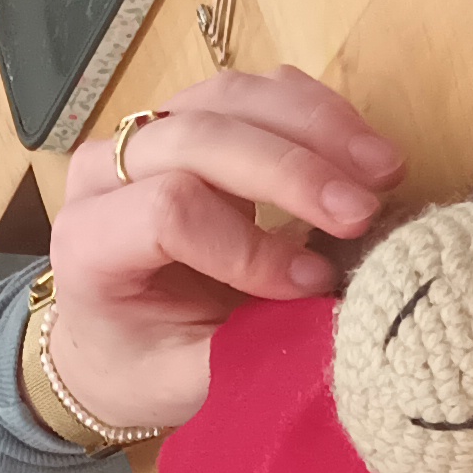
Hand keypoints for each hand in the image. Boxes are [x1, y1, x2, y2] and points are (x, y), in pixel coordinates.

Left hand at [42, 66, 402, 434]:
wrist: (113, 339)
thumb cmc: (143, 364)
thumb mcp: (186, 381)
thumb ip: (250, 356)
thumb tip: (338, 330)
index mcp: (88, 243)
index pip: (167, 212)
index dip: (247, 245)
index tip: (309, 286)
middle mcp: (104, 173)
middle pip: (202, 138)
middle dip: (294, 172)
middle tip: (365, 213)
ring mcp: (146, 135)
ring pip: (233, 99)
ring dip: (319, 128)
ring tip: (384, 172)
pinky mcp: (191, 118)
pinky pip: (257, 91)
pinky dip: (317, 113)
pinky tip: (362, 151)